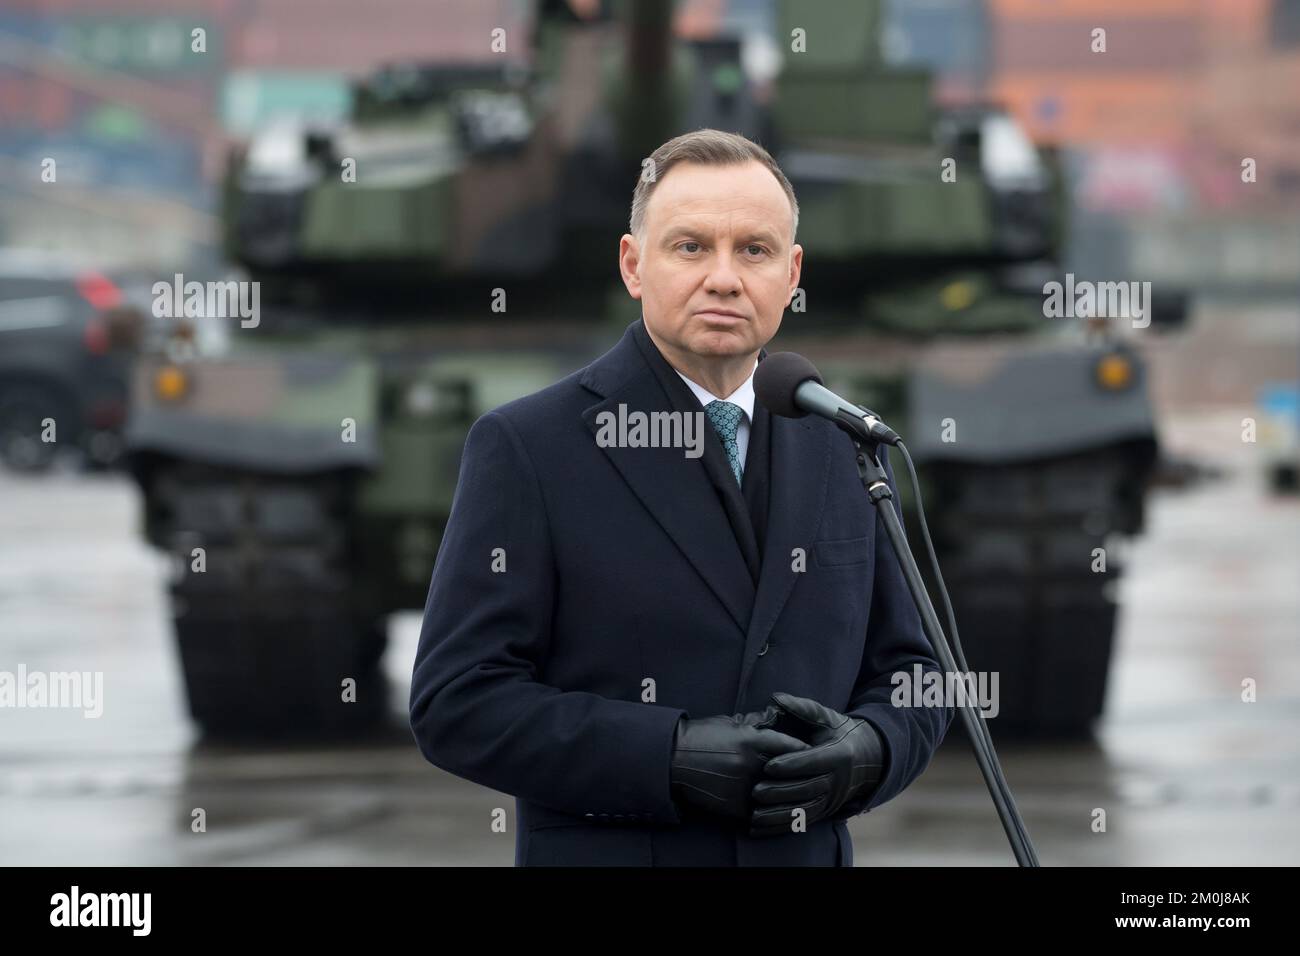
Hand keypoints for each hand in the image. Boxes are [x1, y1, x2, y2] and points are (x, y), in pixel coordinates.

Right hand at [670, 706, 809, 822]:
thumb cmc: (700, 736)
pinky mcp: (733, 806)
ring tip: (800, 796)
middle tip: (815, 774)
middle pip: (788, 772)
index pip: (790, 746)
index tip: (814, 752)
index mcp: (750, 740)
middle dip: (800, 773)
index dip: (804, 750)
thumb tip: (775, 719)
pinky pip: (758, 810)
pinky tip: (773, 810)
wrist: (672, 759)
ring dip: (787, 795)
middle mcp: (750, 764)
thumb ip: (755, 725)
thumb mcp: (729, 723)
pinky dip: (765, 810)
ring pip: (776, 794)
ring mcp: (742, 787)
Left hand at [749, 692, 884, 836]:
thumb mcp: (827, 717)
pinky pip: (803, 823)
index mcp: (839, 755)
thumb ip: (802, 708)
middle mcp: (838, 780)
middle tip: (755, 791)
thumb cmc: (840, 733)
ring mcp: (833, 799)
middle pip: (808, 789)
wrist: (868, 759)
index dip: (792, 764)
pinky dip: (782, 827)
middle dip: (781, 792)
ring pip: (805, 811)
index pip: (814, 761)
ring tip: (754, 815)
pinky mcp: (826, 812)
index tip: (768, 765)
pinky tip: (760, 829)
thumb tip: (776, 697)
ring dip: (779, 815)